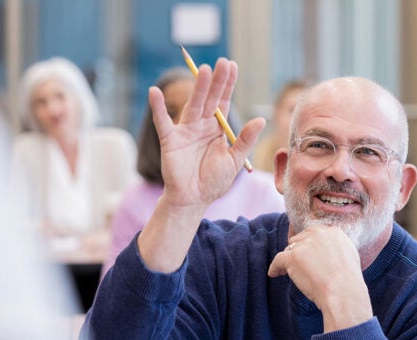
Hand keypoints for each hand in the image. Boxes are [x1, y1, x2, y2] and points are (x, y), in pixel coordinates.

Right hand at [149, 58, 264, 211]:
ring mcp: (185, 131)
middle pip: (210, 99)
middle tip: (222, 62)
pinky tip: (155, 92)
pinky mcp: (170, 141)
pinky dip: (158, 108)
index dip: (227, 85)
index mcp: (217, 129)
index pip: (223, 102)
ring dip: (198, 88)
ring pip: (193, 105)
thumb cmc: (214, 181)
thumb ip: (245, 140)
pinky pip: (162, 122)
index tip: (232, 66)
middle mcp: (201, 125)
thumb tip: (261, 120)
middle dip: (216, 81)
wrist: (194, 200)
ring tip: (204, 70)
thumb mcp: (234, 160)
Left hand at [268, 225, 372, 331]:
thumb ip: (335, 247)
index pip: (313, 233)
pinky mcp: (293, 257)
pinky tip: (274, 274)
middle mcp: (318, 234)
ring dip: (289, 260)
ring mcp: (304, 244)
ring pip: (289, 249)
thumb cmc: (348, 281)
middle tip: (298, 264)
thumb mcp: (349, 255)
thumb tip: (327, 250)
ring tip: (287, 272)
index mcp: (333, 231)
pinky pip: (278, 260)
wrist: (343, 292)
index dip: (308, 244)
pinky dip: (275, 267)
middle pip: (299, 239)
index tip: (305, 253)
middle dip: (298, 251)